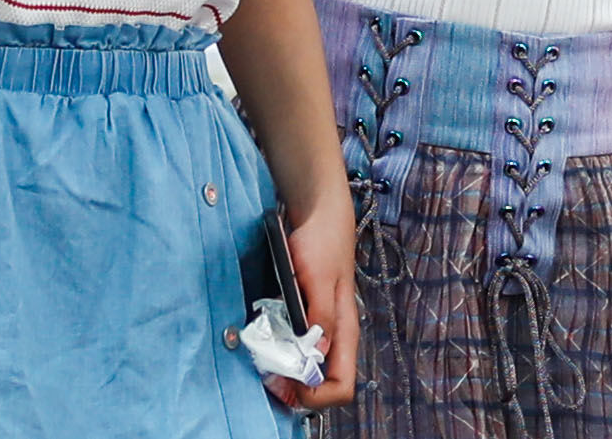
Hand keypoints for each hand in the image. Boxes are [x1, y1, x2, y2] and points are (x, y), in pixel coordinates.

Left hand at [266, 188, 360, 410]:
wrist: (319, 215)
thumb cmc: (322, 244)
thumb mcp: (318, 277)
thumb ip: (321, 315)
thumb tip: (317, 352)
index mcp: (345, 331)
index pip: (341, 385)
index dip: (317, 395)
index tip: (290, 385)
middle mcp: (337, 336)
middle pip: (325, 384)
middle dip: (299, 390)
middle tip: (270, 379)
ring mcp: (324, 328)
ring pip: (311, 370)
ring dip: (289, 375)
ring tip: (266, 366)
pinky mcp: (310, 319)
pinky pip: (300, 351)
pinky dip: (284, 357)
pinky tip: (268, 346)